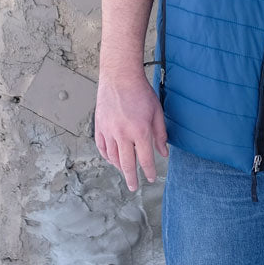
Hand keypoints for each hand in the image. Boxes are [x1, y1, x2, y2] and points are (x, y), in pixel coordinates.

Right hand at [94, 72, 167, 191]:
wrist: (119, 77)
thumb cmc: (141, 92)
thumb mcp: (157, 112)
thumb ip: (160, 134)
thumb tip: (164, 153)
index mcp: (140, 131)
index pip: (146, 159)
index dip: (149, 171)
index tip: (151, 178)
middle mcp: (123, 134)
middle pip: (127, 164)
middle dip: (132, 178)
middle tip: (134, 187)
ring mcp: (109, 131)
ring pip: (113, 157)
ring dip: (120, 167)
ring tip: (125, 171)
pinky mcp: (99, 126)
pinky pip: (102, 147)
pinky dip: (107, 156)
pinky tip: (112, 159)